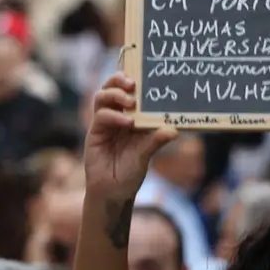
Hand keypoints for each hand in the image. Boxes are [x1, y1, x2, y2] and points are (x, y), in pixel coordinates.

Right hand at [81, 74, 176, 198]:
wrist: (113, 193)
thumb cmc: (130, 174)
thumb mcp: (146, 155)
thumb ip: (155, 141)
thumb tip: (174, 130)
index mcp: (132, 118)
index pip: (130, 92)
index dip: (134, 80)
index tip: (146, 75)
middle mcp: (117, 117)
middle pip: (112, 88)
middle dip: (120, 80)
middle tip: (133, 84)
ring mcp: (105, 124)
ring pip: (102, 97)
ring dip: (115, 94)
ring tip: (130, 100)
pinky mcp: (95, 133)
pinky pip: (100, 116)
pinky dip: (113, 115)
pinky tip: (127, 122)